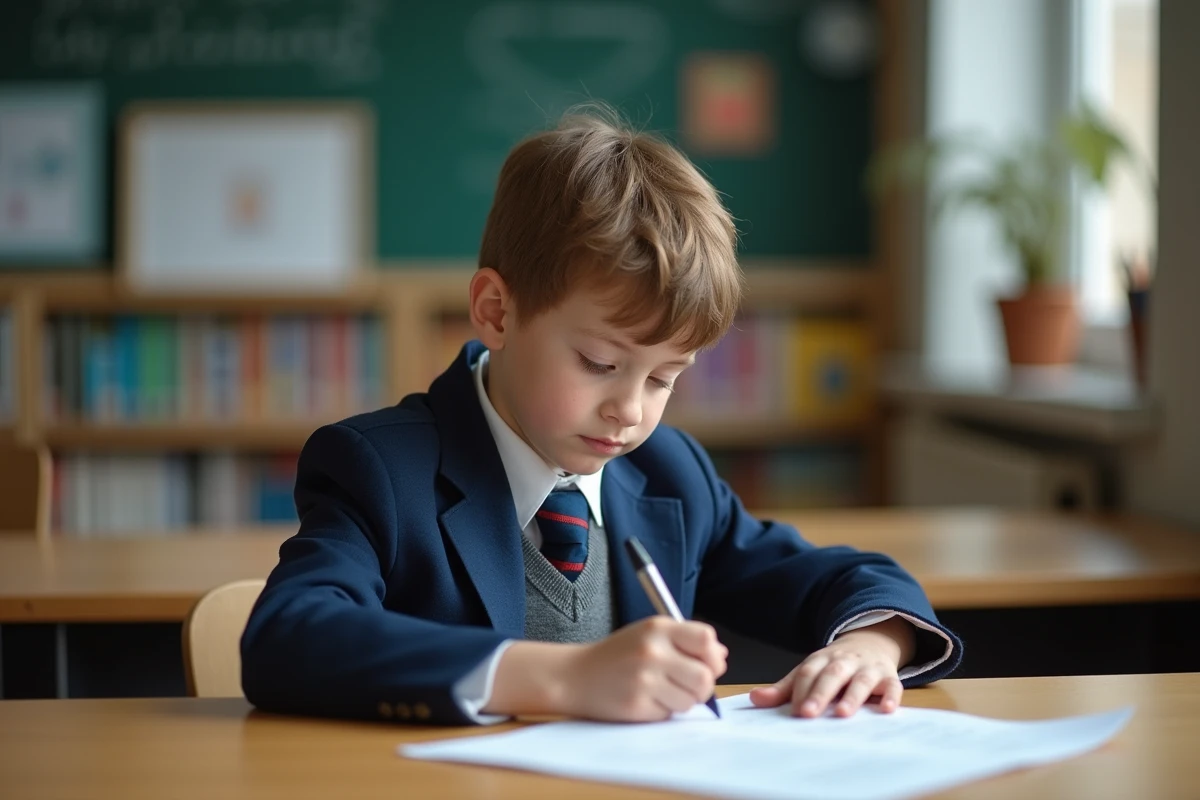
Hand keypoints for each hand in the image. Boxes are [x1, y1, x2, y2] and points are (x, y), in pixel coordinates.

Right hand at [561, 617, 727, 721]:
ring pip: (690, 700)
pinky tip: (645, 700)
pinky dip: (663, 711)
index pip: (706, 638)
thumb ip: (685, 642)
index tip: (706, 663)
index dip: (712, 655)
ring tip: (661, 691)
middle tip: (686, 685)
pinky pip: (670, 714)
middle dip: (702, 686)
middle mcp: (652, 651)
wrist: (574, 675)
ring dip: (682, 701)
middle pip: (705, 676)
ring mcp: (644, 679)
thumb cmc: (617, 655)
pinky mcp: (637, 705)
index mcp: (658, 628)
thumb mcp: (649, 635)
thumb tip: (721, 656)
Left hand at [749, 617, 913, 717]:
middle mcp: (844, 662)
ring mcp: (868, 668)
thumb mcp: (809, 672)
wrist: (870, 643)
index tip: (794, 712)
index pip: (808, 673)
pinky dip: (892, 696)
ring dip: (853, 696)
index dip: (800, 691)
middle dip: (820, 694)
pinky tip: (887, 710)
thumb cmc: (833, 666)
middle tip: (809, 714)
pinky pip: (893, 685)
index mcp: (821, 660)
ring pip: (861, 680)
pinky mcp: (889, 677)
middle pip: (831, 675)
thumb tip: (754, 699)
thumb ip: (784, 689)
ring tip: (843, 714)